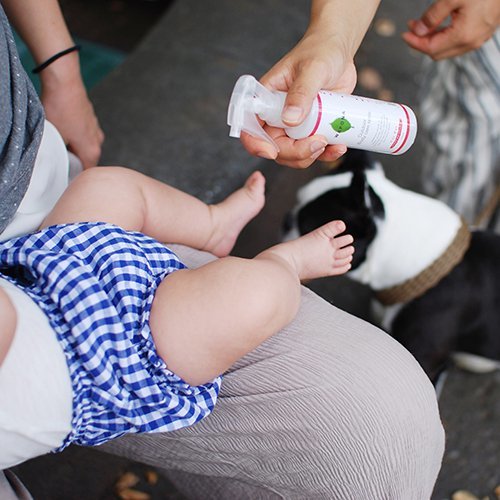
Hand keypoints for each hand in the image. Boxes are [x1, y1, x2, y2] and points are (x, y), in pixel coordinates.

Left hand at [41, 75, 103, 168]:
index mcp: (91, 151)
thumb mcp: (54, 137)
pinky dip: (76, 134)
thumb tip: (55, 161)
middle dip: (74, 160)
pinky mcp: (92, 119)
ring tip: (60, 139)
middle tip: (58, 157)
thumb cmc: (59, 108)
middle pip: (87, 159)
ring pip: (86, 146)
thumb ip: (58, 154)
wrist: (64, 82)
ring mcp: (96, 129)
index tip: (63, 174)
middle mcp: (98, 142)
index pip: (86, 172)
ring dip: (75, 146)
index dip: (74, 175)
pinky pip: (85, 133)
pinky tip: (63, 126)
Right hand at [240, 32, 356, 168]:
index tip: (271, 151)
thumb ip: (301, 92)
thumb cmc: (321, 51)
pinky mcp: (312, 130)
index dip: (256, 143)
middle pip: (276, 147)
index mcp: (266, 99)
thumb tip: (290, 119)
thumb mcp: (313, 68)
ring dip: (312, 156)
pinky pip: (314, 151)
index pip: (250, 126)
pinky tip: (339, 147)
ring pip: (294, 155)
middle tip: (319, 142)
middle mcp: (277, 115)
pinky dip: (326, 155)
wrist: (340, 52)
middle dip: (296, 153)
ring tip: (331, 143)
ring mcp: (295, 126)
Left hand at [402, 0, 499, 59]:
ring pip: (446, 50)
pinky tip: (438, 26)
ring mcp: (478, 40)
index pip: (430, 48)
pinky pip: (457, 44)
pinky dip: (444, 38)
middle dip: (421, 42)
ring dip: (432, 40)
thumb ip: (433, 15)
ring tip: (422, 25)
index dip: (414, 42)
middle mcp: (471, 43)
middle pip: (437, 53)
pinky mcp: (481, 35)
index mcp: (463, 36)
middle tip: (412, 27)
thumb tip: (418, 31)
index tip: (404, 33)